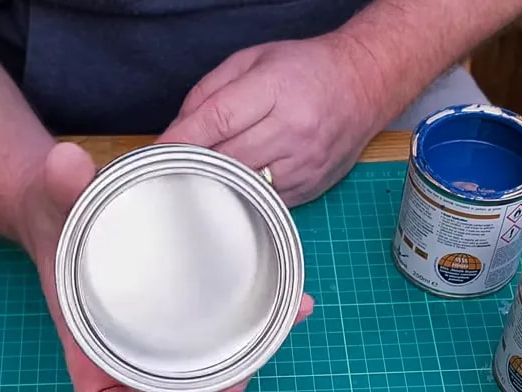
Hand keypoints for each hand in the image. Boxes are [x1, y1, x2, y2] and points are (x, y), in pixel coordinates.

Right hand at [17, 142, 314, 391]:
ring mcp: (156, 335)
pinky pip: (216, 336)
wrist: (66, 207)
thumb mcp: (53, 200)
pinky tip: (290, 303)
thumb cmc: (54, 218)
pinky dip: (253, 327)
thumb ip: (59, 185)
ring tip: (275, 333)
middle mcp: (123, 347)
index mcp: (86, 341)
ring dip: (239, 367)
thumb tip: (66, 160)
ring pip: (198, 374)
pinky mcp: (183, 313)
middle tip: (237, 377)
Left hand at [158, 34, 383, 206]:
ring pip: (243, 185)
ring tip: (199, 180)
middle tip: (171, 169)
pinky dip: (243, 195)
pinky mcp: (310, 186)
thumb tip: (177, 130)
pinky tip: (232, 188)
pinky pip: (264, 200)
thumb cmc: (306, 69)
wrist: (365, 84)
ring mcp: (304, 162)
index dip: (182, 139)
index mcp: (276, 89)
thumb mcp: (253, 60)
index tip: (157, 153)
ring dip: (217, 184)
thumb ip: (209, 91)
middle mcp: (293, 128)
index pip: (218, 120)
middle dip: (194, 164)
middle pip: (227, 158)